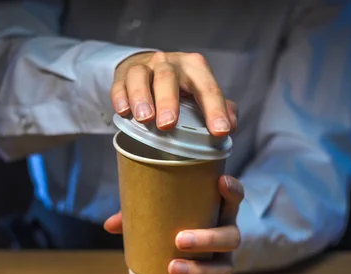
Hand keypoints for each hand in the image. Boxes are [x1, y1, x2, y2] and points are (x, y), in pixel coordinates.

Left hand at [104, 175, 244, 273]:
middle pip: (230, 236)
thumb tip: (108, 225)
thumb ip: (139, 214)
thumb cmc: (177, 220)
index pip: (235, 196)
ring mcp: (225, 257)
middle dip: (208, 238)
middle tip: (179, 240)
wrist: (194, 247)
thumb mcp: (164, 212)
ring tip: (173, 267)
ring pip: (224, 266)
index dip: (232, 189)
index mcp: (220, 209)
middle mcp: (227, 232)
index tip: (220, 181)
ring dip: (200, 269)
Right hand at [111, 51, 237, 134]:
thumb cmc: (181, 87)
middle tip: (167, 125)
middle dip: (168, 101)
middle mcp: (170, 63)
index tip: (220, 132)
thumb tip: (230, 126)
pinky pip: (119, 84)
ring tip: (144, 119)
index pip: (208, 88)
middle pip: (168, 77)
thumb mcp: (202, 92)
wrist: (149, 69)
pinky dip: (120, 97)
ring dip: (141, 97)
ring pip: (140, 76)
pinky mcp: (123, 75)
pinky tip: (123, 112)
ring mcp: (145, 67)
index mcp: (195, 68)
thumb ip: (220, 107)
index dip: (215, 110)